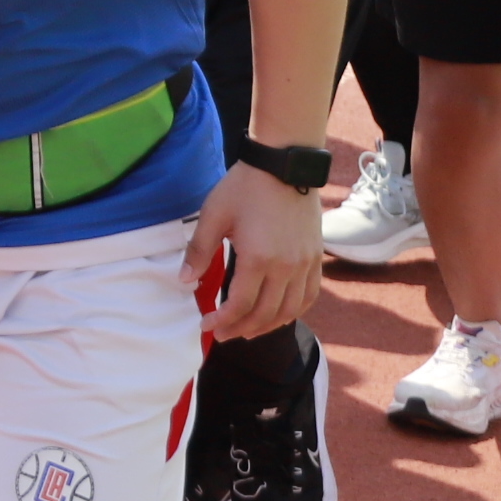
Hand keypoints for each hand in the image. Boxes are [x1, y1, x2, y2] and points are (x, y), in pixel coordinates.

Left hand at [185, 164, 321, 341]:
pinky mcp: (315, 259)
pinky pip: (309, 296)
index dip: (223, 320)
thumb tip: (184, 282)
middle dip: (242, 328)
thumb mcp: (214, 216)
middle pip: (265, 314)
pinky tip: (279, 314)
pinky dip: (294, 312)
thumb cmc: (244, 188)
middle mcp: (286, 268)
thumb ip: (199, 252)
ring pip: (290, 310)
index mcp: (259, 259)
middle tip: (223, 334)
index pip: (240, 304)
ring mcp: (305, 265)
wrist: (284, 165)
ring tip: (248, 330)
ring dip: (268, 326)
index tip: (207, 325)